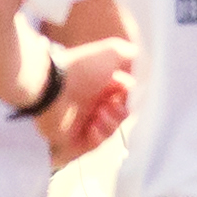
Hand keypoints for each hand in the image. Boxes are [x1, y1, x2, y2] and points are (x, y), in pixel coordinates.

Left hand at [37, 43, 136, 168]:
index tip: (130, 93)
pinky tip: (93, 126)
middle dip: (122, 112)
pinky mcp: (72, 139)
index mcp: (102, 85)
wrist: (51, 86)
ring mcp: (82, 121)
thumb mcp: (113, 52)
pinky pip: (93, 145)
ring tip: (100, 113)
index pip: (125, 97)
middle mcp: (93, 103)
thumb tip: (145, 68)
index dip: (131, 97)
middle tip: (113, 105)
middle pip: (120, 116)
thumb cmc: (82, 68)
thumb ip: (132, 56)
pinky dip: (99, 136)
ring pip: (109, 130)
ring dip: (111, 123)